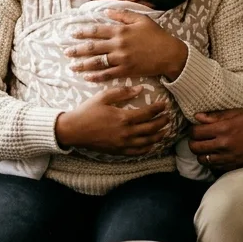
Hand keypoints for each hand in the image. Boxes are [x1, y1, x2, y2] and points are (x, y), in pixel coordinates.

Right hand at [55, 86, 170, 155]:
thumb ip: (122, 92)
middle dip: (162, 122)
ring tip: (164, 130)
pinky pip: (138, 152)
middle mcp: (126, 132)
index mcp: (124, 117)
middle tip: (168, 117)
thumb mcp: (103, 97)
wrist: (74, 130)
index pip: (148, 113)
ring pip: (147, 142)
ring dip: (158, 136)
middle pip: (151, 128)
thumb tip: (140, 89)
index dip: (158, 108)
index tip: (164, 104)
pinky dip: (147, 148)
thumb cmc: (87, 111)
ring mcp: (123, 144)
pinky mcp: (118, 151)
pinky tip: (151, 144)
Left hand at [66, 9, 188, 81]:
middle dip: (77, 50)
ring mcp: (122, 59)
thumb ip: (122, 14)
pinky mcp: (126, 71)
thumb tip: (106, 10)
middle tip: (66, 52)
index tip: (72, 34)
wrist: (169, 54)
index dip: (83, 32)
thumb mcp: (141, 20)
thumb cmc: (156, 35)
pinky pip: (108, 74)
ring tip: (72, 66)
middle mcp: (118, 45)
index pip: (97, 31)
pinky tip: (87, 77)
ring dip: (83, 65)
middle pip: (93, 48)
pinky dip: (96, 76)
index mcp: (121, 31)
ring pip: (97, 62)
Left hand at [188, 109, 242, 173]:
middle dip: (193, 141)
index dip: (192, 129)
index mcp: (223, 129)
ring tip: (205, 147)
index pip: (196, 132)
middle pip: (195, 147)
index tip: (196, 127)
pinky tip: (214, 155)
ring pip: (202, 159)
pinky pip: (213, 167)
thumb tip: (198, 117)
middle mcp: (222, 145)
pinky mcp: (231, 167)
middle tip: (197, 138)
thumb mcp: (239, 113)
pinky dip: (210, 161)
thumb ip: (217, 115)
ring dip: (200, 153)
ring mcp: (226, 158)